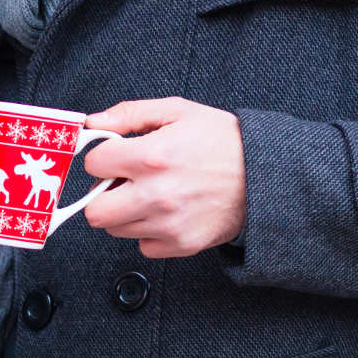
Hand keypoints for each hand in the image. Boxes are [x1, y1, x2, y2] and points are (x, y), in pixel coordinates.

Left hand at [81, 98, 246, 258]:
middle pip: (95, 211)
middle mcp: (156, 194)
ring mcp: (168, 223)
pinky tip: (166, 213)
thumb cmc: (223, 140)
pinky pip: (144, 246)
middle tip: (122, 183)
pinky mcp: (182, 244)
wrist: (265, 174)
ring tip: (149, 195)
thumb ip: (130, 114)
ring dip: (125, 213)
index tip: (115, 157)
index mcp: (151, 157)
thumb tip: (93, 122)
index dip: (103, 157)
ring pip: (117, 230)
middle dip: (103, 194)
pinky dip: (149, 232)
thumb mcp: (177, 111)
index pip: (94, 165)